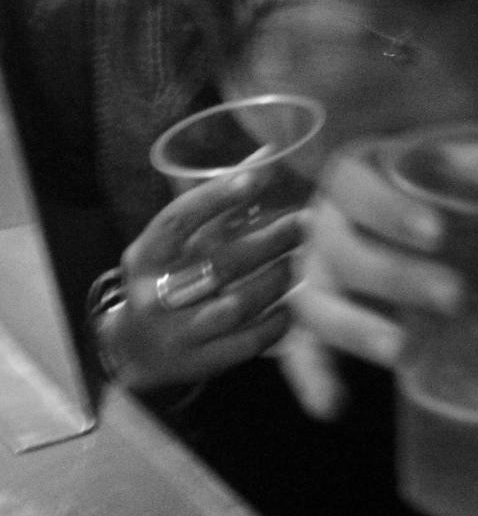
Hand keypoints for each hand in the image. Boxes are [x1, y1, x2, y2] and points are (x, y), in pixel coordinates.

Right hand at [102, 169, 305, 390]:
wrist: (132, 351)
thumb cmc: (165, 279)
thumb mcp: (175, 243)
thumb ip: (217, 201)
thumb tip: (268, 153)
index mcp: (145, 257)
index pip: (176, 221)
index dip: (215, 197)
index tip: (257, 177)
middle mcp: (153, 295)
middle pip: (220, 264)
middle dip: (271, 240)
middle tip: (307, 222)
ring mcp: (175, 333)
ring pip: (238, 304)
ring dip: (278, 279)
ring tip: (303, 261)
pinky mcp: (198, 362)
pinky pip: (247, 342)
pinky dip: (277, 321)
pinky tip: (295, 305)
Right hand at [281, 145, 460, 419]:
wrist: (425, 199)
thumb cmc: (449, 181)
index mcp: (359, 175)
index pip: (356, 187)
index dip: (389, 210)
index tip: (437, 232)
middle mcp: (328, 225)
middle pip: (342, 251)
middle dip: (395, 276)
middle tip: (453, 295)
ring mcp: (320, 276)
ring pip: (318, 303)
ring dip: (355, 329)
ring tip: (401, 350)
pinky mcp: (321, 322)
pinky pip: (300, 352)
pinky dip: (312, 378)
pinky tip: (334, 406)